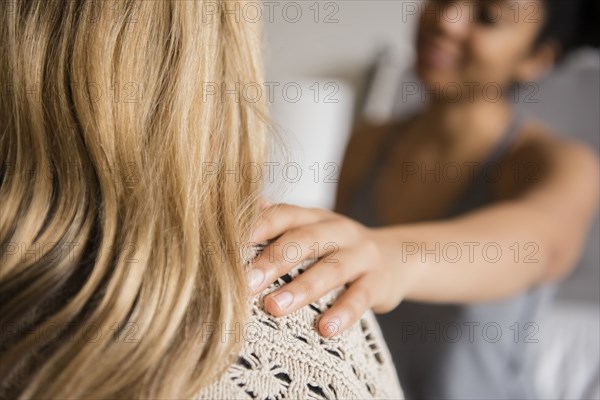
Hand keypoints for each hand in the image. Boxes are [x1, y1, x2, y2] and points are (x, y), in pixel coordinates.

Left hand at [246, 201, 407, 337]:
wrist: (395, 258)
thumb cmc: (336, 248)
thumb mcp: (310, 230)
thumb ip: (278, 223)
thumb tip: (242, 208)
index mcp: (314, 217)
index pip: (284, 215)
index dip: (257, 228)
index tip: (228, 246)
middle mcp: (337, 230)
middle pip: (304, 240)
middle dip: (273, 260)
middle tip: (246, 283)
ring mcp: (361, 255)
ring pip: (331, 269)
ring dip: (302, 288)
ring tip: (274, 308)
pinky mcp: (379, 282)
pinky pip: (361, 297)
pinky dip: (343, 313)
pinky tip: (325, 329)